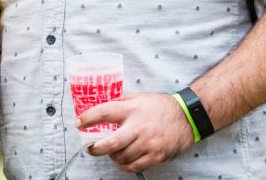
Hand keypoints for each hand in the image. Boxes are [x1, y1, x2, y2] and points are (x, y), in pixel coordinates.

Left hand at [80, 92, 194, 172]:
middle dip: (96, 148)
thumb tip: (101, 108)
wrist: (186, 117)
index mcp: (132, 109)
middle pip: (111, 143)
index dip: (88, 118)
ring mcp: (148, 143)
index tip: (78, 123)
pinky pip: (135, 167)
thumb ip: (121, 103)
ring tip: (113, 152)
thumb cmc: (160, 106)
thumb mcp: (138, 98)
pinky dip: (125, 166)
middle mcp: (139, 127)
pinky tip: (124, 160)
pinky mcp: (156, 155)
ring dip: (113, 157)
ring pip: (122, 157)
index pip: (104, 113)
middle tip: (91, 149)